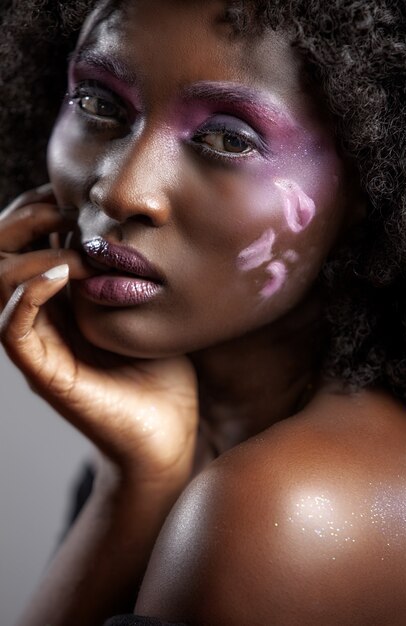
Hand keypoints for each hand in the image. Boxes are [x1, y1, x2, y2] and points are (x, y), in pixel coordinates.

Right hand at [0, 186, 198, 482]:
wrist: (169, 434)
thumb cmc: (163, 372)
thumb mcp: (149, 307)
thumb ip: (130, 271)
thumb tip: (128, 225)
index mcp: (65, 301)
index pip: (27, 244)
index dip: (36, 211)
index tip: (69, 191)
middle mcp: (44, 319)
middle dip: (21, 222)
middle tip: (60, 207)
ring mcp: (40, 346)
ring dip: (27, 254)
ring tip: (70, 243)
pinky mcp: (44, 373)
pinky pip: (12, 329)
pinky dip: (28, 293)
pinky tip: (60, 271)